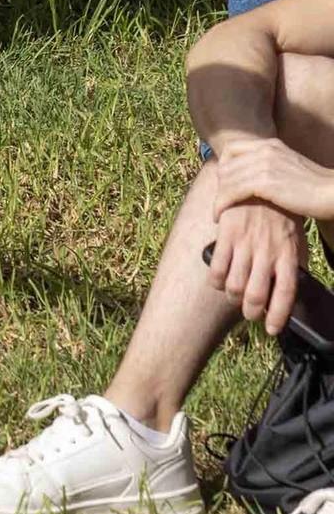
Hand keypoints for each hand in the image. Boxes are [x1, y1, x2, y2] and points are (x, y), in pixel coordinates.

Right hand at [209, 183, 308, 334]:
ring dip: (233, 298)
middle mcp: (267, 253)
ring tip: (235, 298)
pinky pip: (218, 269)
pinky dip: (217, 282)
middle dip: (251, 312)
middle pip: (256, 295)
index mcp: (287, 255)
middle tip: (250, 315)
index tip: (272, 330)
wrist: (259, 183)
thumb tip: (296, 285)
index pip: (285, 294)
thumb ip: (294, 261)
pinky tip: (219, 282)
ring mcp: (245, 245)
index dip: (277, 316)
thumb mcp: (295, 238)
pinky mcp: (226, 236)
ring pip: (235, 286)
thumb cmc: (279, 214)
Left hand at [215, 136, 333, 221]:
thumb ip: (271, 166)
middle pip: (226, 166)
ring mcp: (264, 164)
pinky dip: (220, 204)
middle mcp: (264, 150)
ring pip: (225, 180)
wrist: (333, 193)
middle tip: (220, 202)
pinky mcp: (264, 182)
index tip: (224, 184)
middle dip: (219, 186)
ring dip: (217, 198)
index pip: (231, 149)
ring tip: (217, 212)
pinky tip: (218, 216)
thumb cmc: (316, 187)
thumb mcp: (290, 168)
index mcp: (270, 145)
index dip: (223, 166)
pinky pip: (230, 192)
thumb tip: (254, 178)